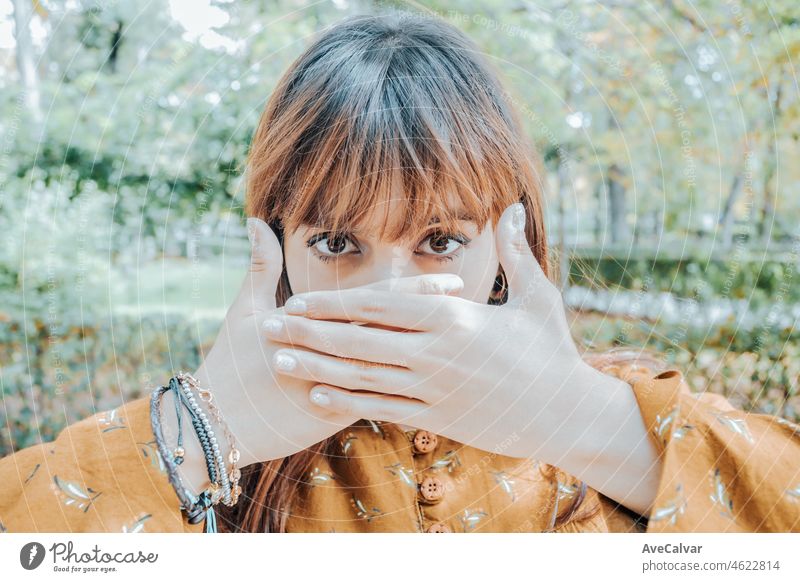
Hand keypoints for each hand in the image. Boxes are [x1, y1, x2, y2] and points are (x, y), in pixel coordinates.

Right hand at [186, 218, 463, 477]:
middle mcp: (336, 356)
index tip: (450, 282)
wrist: (214, 424)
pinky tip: (443, 391)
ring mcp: (340, 388)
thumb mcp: (246, 309)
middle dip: (436, 321)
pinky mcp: (337, 416)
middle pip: (396, 335)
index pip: (378, 305)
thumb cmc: (230, 363)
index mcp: (320, 326)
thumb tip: (257, 219)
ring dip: (431, 356)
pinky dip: (411, 396)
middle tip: (474, 309)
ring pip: (396, 370)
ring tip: (465, 344)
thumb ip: (260, 264)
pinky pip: (382, 404)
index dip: (417, 293)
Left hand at [261, 204, 661, 514]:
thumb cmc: (552, 351)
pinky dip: (349, 402)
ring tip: (279, 361)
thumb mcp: (538, 296)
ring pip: (362, 377)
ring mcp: (434, 390)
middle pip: (358, 341)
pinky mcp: (438, 420)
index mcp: (453, 318)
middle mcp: (435, 354)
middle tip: (267, 326)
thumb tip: (512, 205)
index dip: (333, 301)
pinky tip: (318, 394)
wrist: (568, 415)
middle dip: (309, 333)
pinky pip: (384, 409)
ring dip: (317, 368)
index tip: (298, 297)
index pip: (379, 305)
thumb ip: (514, 251)